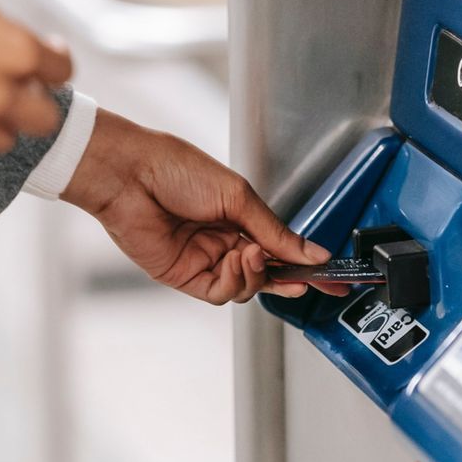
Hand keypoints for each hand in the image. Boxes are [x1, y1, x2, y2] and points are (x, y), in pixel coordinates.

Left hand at [62, 109, 330, 304]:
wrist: (130, 174)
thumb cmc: (174, 169)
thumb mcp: (238, 197)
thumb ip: (276, 232)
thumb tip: (311, 252)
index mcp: (239, 216)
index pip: (280, 247)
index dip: (305, 263)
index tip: (332, 276)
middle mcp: (223, 240)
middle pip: (266, 273)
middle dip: (287, 277)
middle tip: (304, 279)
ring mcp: (205, 259)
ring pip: (246, 287)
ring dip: (256, 274)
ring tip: (250, 252)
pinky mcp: (184, 275)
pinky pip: (220, 292)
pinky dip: (234, 281)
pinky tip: (234, 260)